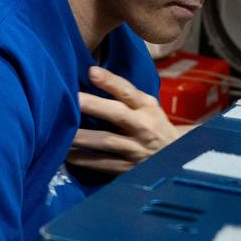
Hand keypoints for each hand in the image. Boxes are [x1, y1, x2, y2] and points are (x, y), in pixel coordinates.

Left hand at [69, 66, 183, 176]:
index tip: (92, 72)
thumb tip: (91, 75)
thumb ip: (126, 95)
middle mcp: (143, 126)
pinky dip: (85, 160)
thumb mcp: (147, 107)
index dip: (110, 81)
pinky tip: (68, 155)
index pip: (128, 91)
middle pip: (117, 114)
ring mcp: (136, 149)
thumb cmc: (153, 125)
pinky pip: (103, 164)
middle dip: (94, 106)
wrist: (177, 156)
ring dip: (84, 137)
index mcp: (146, 107)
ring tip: (64, 132)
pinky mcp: (130, 168)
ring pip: (107, 142)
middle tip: (73, 99)